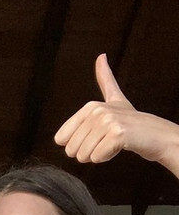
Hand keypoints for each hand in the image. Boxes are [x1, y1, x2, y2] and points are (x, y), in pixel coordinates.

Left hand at [54, 54, 178, 166]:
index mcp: (90, 107)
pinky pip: (97, 158)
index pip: (61, 139)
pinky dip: (107, 157)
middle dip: (87, 152)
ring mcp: (108, 121)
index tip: (95, 136)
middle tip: (105, 141)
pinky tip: (118, 147)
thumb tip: (101, 56)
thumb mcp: (115, 99)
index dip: (76, 144)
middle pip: (71, 150)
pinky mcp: (118, 134)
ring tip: (112, 143)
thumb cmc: (132, 121)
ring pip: (83, 156)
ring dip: (98, 155)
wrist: (155, 134)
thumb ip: (105, 80)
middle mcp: (97, 111)